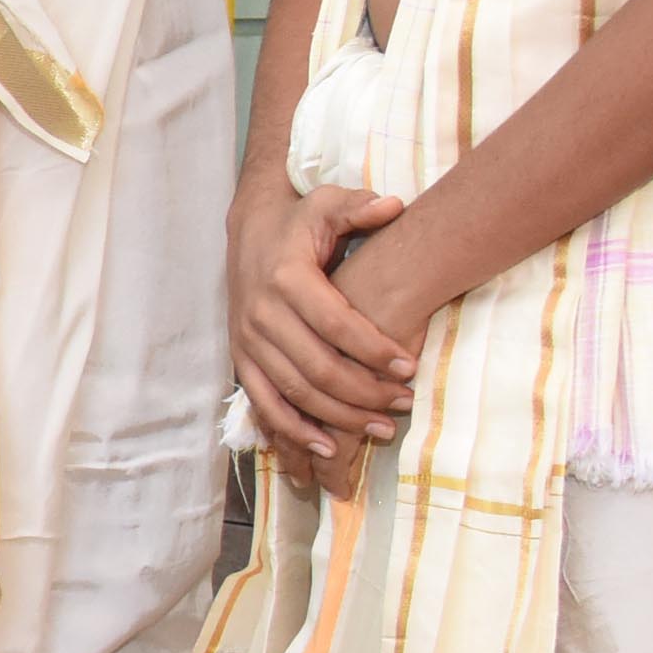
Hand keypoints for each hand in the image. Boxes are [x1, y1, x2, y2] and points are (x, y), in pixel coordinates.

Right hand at [231, 182, 414, 483]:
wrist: (249, 231)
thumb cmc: (299, 221)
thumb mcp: (327, 204)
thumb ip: (360, 207)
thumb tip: (394, 206)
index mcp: (285, 278)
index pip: (336, 324)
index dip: (374, 350)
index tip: (410, 367)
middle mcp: (261, 313)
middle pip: (317, 367)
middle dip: (364, 392)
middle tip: (404, 403)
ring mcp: (247, 340)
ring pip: (294, 391)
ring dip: (338, 417)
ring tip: (381, 428)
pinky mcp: (241, 358)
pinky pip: (264, 403)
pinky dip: (293, 430)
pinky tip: (328, 447)